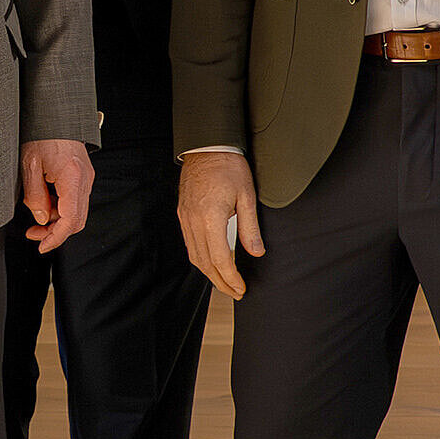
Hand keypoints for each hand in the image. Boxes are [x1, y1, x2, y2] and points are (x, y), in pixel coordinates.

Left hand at [20, 139, 93, 251]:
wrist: (54, 114)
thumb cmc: (41, 132)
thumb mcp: (29, 165)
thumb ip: (35, 196)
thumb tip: (40, 218)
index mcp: (73, 177)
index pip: (70, 220)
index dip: (56, 238)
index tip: (43, 246)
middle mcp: (84, 179)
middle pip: (76, 219)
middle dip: (54, 231)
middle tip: (33, 234)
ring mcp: (85, 177)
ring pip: (75, 211)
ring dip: (56, 219)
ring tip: (35, 213)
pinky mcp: (82, 175)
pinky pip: (74, 199)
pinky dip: (60, 207)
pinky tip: (44, 201)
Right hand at [177, 149, 263, 297]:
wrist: (206, 146)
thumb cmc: (229, 167)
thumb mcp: (247, 196)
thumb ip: (250, 227)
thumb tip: (256, 252)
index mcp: (211, 218)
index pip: (219, 259)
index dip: (231, 277)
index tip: (241, 288)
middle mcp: (194, 221)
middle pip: (204, 263)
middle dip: (220, 282)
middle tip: (235, 292)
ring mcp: (185, 218)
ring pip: (194, 256)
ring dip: (209, 273)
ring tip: (225, 283)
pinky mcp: (183, 214)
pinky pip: (189, 244)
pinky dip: (200, 259)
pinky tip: (211, 263)